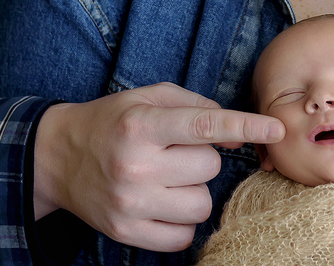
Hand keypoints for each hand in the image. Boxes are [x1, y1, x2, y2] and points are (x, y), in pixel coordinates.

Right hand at [32, 82, 283, 250]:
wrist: (57, 156)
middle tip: (173, 151)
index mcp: (141, 125)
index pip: (204, 126)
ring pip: (202, 204)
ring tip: (166, 177)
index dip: (245, 126)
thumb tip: (239, 132)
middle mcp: (135, 165)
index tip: (276, 130)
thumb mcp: (148, 97)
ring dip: (194, 190)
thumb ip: (197, 107)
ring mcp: (130, 203)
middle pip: (208, 167)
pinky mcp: (126, 232)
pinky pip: (183, 236)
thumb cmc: (113, 121)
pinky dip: (181, 220)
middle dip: (200, 158)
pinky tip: (162, 202)